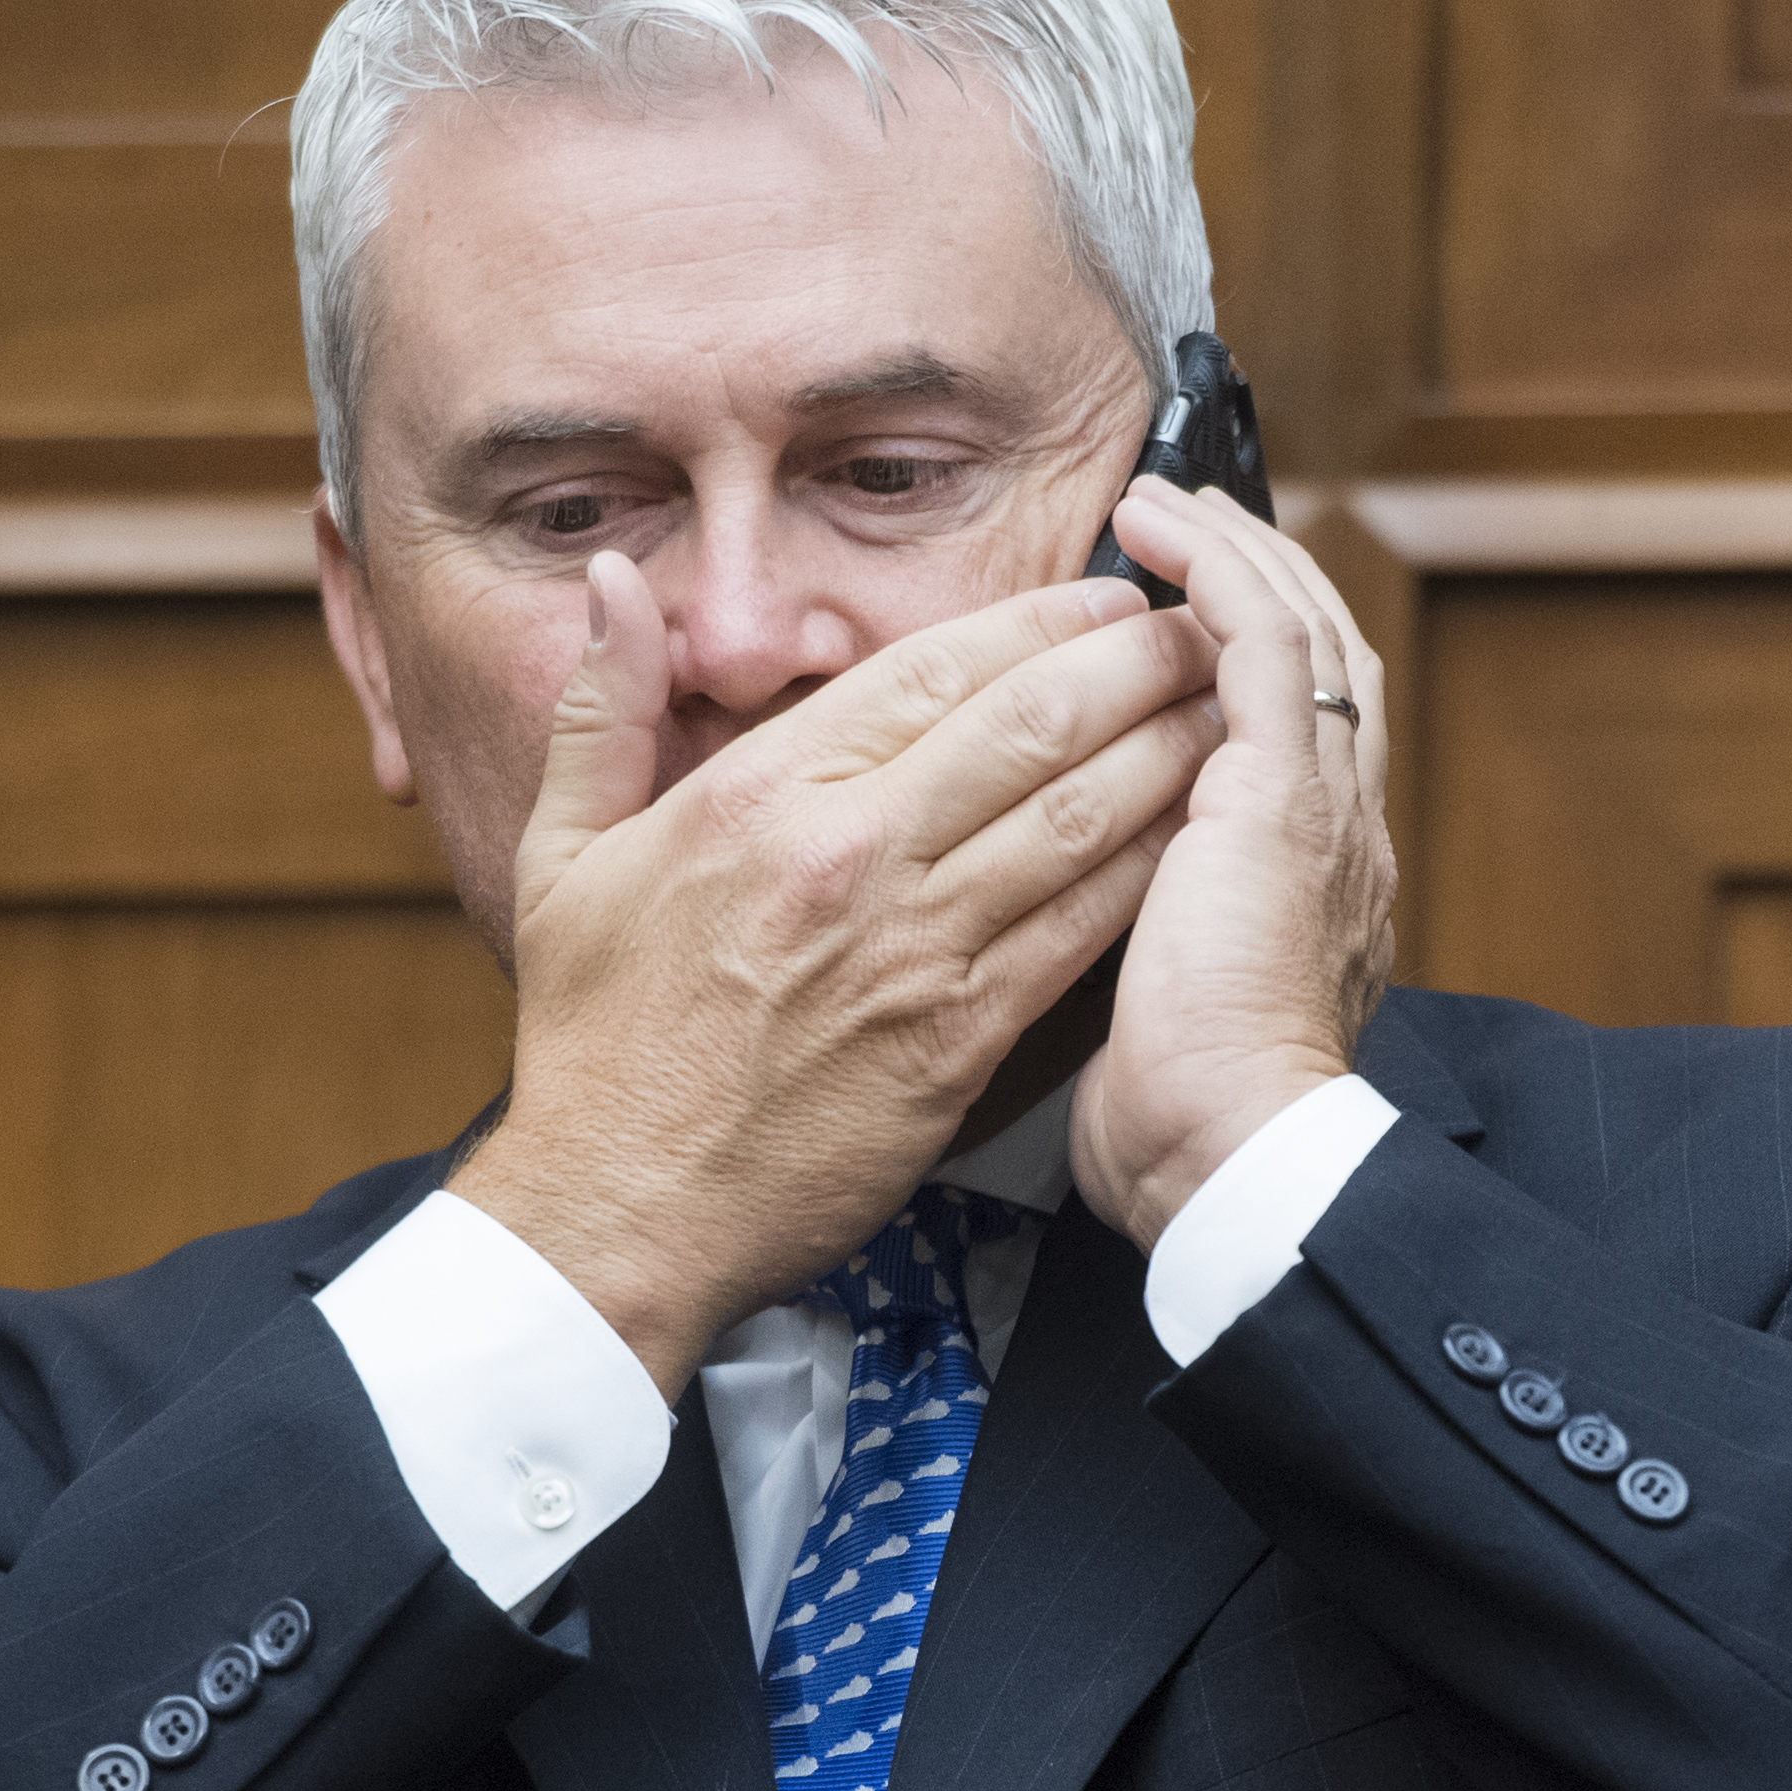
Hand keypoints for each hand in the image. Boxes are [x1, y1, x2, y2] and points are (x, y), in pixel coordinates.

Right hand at [451, 550, 1218, 1395]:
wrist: (622, 1208)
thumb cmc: (595, 1042)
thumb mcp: (564, 855)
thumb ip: (602, 706)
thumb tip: (616, 581)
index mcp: (762, 793)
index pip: (929, 669)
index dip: (1037, 620)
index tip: (1103, 596)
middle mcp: (850, 853)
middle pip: (1028, 723)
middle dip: (1132, 663)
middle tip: (1198, 632)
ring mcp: (914, 947)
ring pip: (1075, 815)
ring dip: (1166, 750)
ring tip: (1227, 707)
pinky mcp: (960, 1039)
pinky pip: (1078, 930)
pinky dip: (1147, 870)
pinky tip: (1199, 836)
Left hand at [1072, 479, 1398, 1248]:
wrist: (1232, 1158)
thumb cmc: (1184, 1125)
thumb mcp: (1165, 1011)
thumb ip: (1149, 939)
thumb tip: (1078, 914)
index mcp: (1311, 892)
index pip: (1292, 746)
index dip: (1244, 673)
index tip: (1182, 631)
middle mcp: (1335, 834)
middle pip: (1316, 670)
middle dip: (1255, 589)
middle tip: (1187, 531)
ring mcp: (1318, 804)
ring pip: (1296, 635)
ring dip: (1232, 557)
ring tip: (1166, 507)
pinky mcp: (1282, 786)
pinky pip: (1260, 637)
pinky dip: (1215, 568)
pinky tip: (1162, 528)